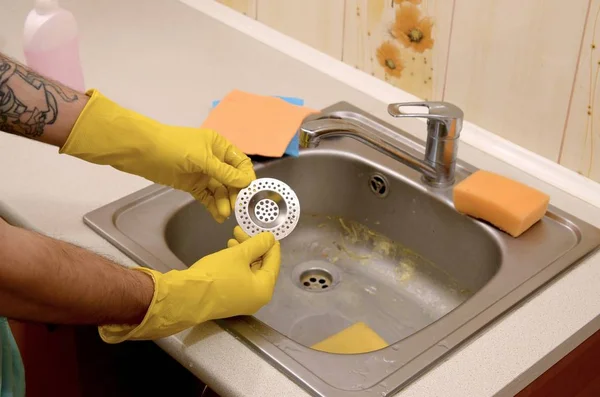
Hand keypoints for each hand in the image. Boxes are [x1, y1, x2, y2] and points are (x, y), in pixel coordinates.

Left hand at [60, 89, 255, 222]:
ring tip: (223, 214)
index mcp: (219, 146)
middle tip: (235, 208)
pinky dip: (212, 206)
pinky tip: (217, 216)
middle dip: (234, 194)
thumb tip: (247, 181)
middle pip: (231, 179)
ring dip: (223, 202)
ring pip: (219, 190)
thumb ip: (225, 172)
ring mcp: (202, 173)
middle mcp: (214, 159)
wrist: (141, 152)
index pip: (240, 163)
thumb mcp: (203, 158)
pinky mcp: (191, 185)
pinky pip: (206, 197)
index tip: (249, 193)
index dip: (246, 178)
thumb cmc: (174, 147)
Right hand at [98, 228, 280, 342]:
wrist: (186, 297)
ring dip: (243, 254)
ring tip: (233, 238)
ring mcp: (243, 301)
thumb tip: (270, 238)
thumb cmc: (216, 275)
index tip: (264, 230)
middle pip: (261, 266)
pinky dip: (237, 264)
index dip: (270, 243)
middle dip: (253, 247)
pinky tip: (228, 251)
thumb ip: (257, 245)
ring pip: (249, 271)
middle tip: (242, 231)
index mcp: (264, 289)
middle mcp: (257, 298)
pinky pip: (240, 278)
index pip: (274, 261)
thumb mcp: (239, 254)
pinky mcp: (230, 300)